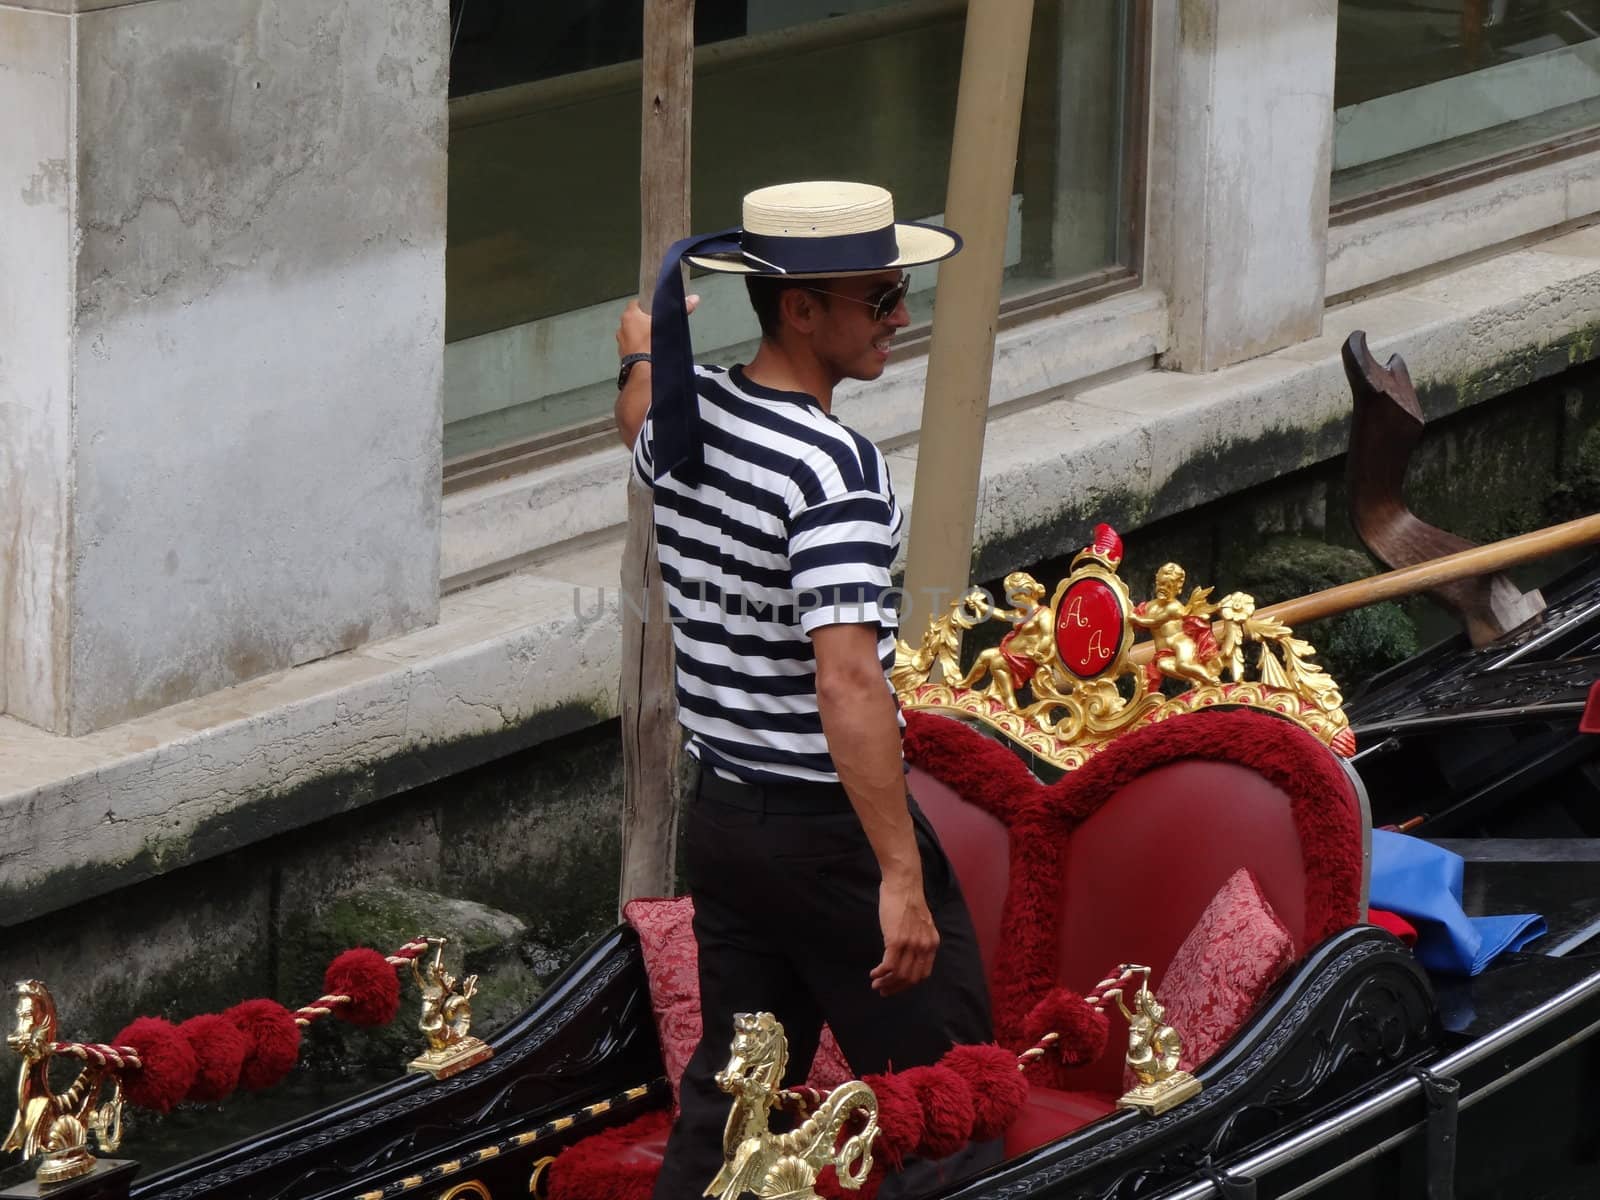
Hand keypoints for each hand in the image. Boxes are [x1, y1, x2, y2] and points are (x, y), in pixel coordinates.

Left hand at [615, 294, 697, 358]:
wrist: (647, 372)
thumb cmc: (656, 345)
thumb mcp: (671, 323)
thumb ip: (684, 309)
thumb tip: (695, 298)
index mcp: (629, 316)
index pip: (636, 304)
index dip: (647, 306)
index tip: (656, 311)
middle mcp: (622, 329)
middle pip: (634, 321)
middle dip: (645, 323)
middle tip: (659, 326)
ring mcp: (622, 344)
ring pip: (633, 336)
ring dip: (642, 338)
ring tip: (656, 342)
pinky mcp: (624, 358)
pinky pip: (633, 350)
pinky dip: (640, 350)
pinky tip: (651, 353)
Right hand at [870, 874, 938, 996]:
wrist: (903, 883)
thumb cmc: (908, 899)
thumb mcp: (921, 923)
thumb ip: (917, 939)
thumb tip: (906, 954)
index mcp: (932, 943)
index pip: (922, 974)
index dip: (908, 984)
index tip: (896, 986)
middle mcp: (924, 947)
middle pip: (911, 978)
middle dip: (896, 987)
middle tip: (883, 990)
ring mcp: (911, 944)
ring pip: (899, 974)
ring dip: (886, 982)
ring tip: (876, 983)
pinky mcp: (896, 940)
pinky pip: (889, 965)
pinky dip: (880, 973)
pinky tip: (874, 973)